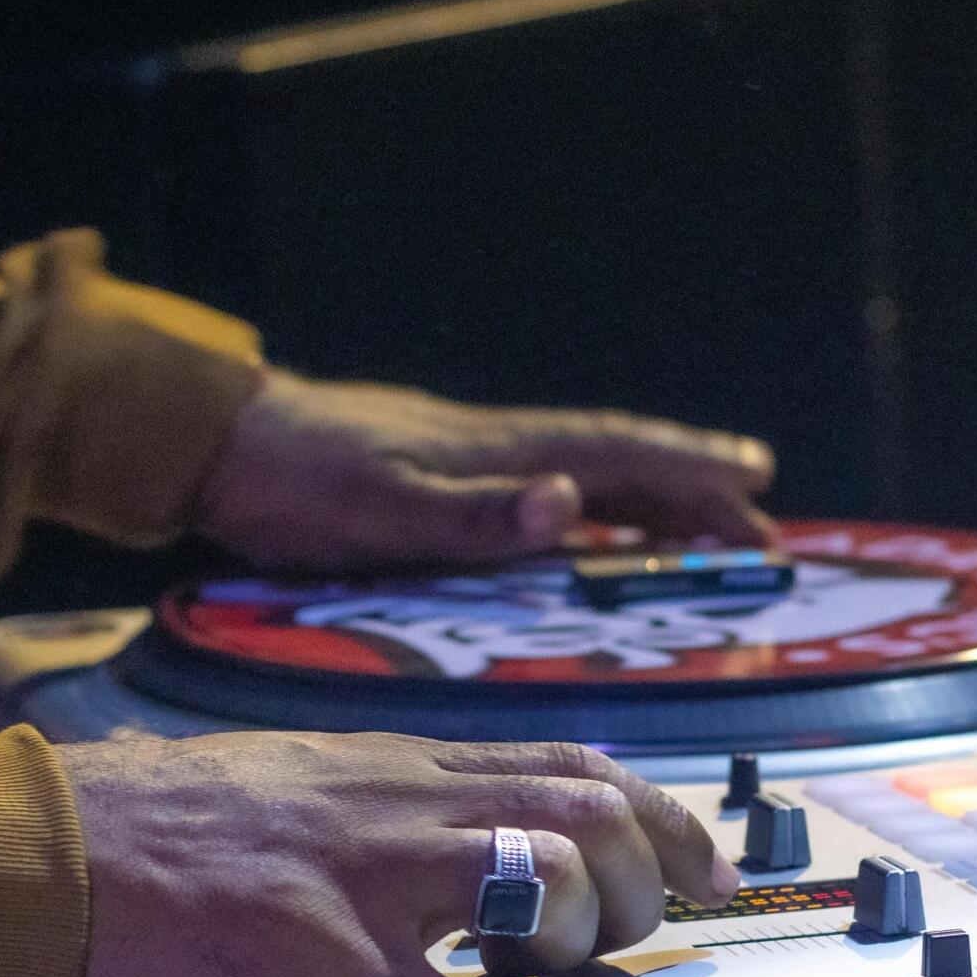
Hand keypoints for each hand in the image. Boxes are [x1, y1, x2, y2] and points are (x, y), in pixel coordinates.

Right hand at [60, 731, 740, 976]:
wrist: (59, 850)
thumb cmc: (161, 823)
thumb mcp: (297, 781)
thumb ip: (385, 806)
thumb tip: (458, 850)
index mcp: (396, 765)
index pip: (565, 762)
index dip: (656, 810)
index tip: (697, 863)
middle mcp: (401, 803)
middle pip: (587, 809)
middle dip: (651, 871)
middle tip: (648, 928)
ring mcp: (370, 875)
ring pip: (545, 876)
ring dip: (575, 938)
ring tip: (539, 976)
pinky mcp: (326, 955)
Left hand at [194, 370, 776, 570]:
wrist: (218, 447)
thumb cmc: (297, 483)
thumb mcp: (386, 510)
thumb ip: (478, 516)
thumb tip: (573, 501)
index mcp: (498, 452)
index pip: (619, 456)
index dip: (692, 471)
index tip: (758, 484)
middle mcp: (496, 449)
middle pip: (619, 465)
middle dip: (693, 492)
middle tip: (759, 526)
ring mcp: (468, 460)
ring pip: (585, 478)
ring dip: (648, 503)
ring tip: (703, 530)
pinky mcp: (436, 478)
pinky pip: (539, 493)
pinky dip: (585, 509)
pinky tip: (586, 527)